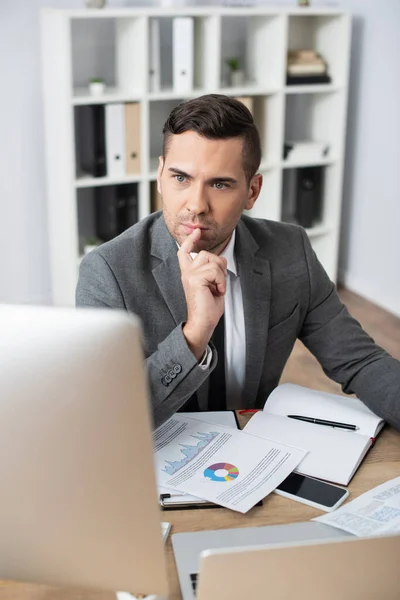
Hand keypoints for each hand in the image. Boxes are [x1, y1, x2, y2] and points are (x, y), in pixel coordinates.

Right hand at [177, 228, 227, 359]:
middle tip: (218, 283)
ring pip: (213, 261)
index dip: (191, 240)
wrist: (203, 323)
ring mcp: (189, 275)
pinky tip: (217, 291)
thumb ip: (213, 270)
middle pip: (206, 254)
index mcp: (189, 273)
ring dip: (221, 275)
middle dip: (219, 265)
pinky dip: (221, 281)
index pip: (185, 252)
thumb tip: (220, 260)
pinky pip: (215, 271)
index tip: (196, 231)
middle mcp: (187, 272)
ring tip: (217, 289)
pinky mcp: (195, 279)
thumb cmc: (208, 307)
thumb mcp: (213, 284)